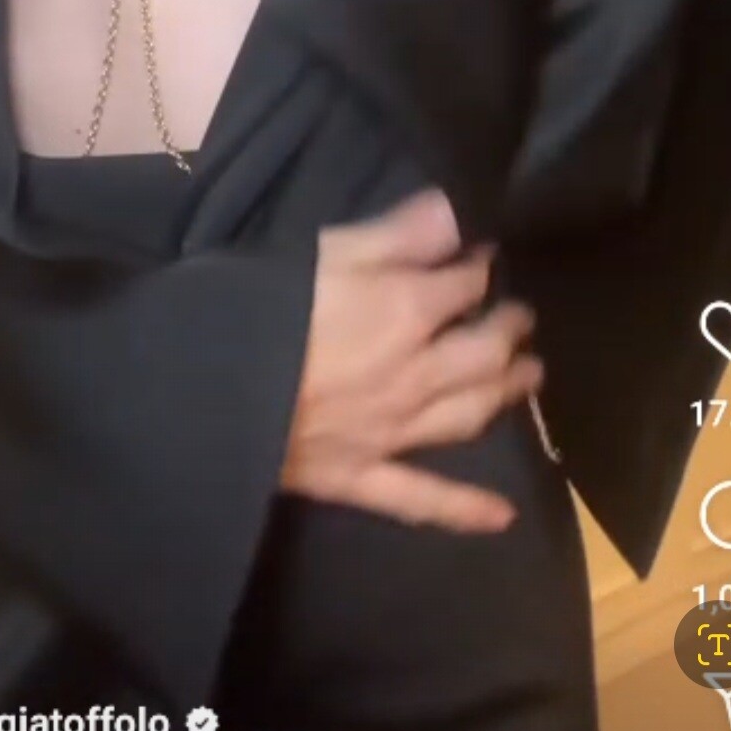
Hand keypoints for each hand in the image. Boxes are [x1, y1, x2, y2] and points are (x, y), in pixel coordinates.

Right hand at [281, 188, 541, 532]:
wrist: (201, 391)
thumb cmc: (256, 305)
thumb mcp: (323, 249)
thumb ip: (395, 234)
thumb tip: (456, 212)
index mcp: (404, 312)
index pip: (463, 285)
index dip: (481, 268)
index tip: (488, 257)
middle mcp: (414, 375)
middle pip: (482, 352)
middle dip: (508, 329)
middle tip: (522, 317)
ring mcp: (391, 433)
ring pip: (467, 416)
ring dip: (505, 395)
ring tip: (529, 377)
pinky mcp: (359, 479)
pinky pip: (421, 498)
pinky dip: (464, 510)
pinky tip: (502, 517)